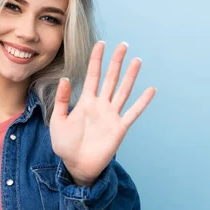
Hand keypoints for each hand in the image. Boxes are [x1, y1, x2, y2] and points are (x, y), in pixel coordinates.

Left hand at [49, 41, 155, 186]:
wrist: (75, 165)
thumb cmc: (65, 144)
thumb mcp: (58, 120)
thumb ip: (63, 100)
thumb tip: (65, 78)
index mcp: (86, 102)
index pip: (92, 76)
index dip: (96, 60)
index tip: (101, 44)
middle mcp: (101, 105)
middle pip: (110, 79)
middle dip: (116, 62)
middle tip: (123, 45)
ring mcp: (111, 115)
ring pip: (123, 91)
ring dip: (130, 76)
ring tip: (137, 60)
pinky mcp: (119, 128)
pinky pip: (133, 112)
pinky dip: (142, 102)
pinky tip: (151, 90)